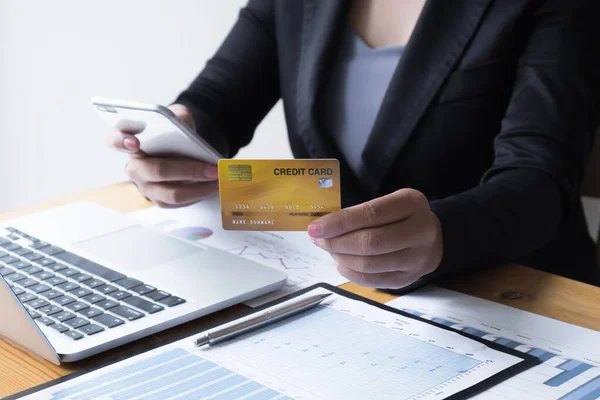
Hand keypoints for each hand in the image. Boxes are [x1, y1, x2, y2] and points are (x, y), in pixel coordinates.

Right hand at [106, 104, 218, 207]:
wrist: (181, 147)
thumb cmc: (174, 131)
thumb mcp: (176, 117)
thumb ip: (177, 116)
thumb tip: (182, 123)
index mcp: (128, 142)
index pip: (114, 139)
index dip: (121, 141)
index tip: (134, 141)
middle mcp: (134, 167)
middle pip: (155, 171)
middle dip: (187, 171)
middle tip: (212, 169)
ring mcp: (145, 186)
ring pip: (170, 193)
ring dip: (198, 188)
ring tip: (219, 180)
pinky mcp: (160, 199)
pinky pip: (178, 203)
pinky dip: (199, 195)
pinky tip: (214, 186)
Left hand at [307, 189, 442, 288]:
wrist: (434, 238)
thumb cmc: (401, 216)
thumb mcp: (388, 202)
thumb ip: (359, 212)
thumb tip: (322, 227)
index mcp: (412, 204)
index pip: (370, 214)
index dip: (339, 223)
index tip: (315, 228)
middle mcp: (419, 231)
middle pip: (370, 242)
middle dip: (336, 242)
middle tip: (318, 240)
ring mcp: (416, 259)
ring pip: (369, 264)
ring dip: (341, 258)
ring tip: (330, 250)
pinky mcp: (408, 279)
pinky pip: (372, 280)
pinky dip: (350, 273)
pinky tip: (341, 263)